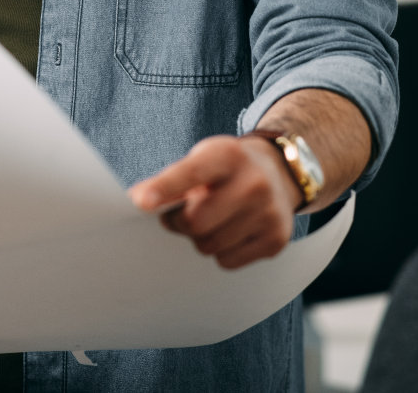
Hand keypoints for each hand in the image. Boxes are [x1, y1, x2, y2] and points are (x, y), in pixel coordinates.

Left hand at [128, 134, 302, 269]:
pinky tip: (232, 231)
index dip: (164, 189)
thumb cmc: (227, 168)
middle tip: (179, 215)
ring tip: (213, 219)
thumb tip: (138, 201)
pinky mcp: (276, 240)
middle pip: (196, 221)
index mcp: (229, 155)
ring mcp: (269, 213)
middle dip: (178, 223)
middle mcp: (254, 183)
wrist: (278, 171)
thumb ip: (172, 179)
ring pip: (209, 246)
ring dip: (201, 238)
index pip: (190, 174)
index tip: (140, 202)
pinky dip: (221, 252)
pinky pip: (227, 262)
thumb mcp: (202, 159)